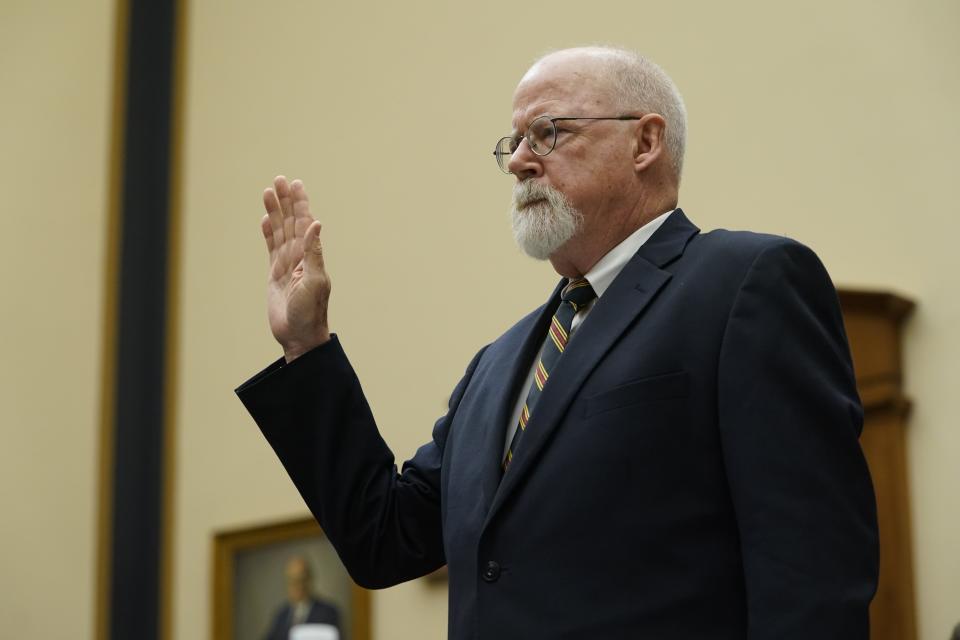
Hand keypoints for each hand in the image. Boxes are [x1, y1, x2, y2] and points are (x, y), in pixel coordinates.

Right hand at [260, 176, 330, 361]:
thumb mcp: (314, 281)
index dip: (300, 203)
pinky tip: (266, 219)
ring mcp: (287, 265)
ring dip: (275, 212)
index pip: (305, 223)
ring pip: (279, 232)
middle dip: (285, 201)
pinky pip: (271, 248)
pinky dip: (268, 234)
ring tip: (268, 192)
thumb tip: (317, 223)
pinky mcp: (275, 274)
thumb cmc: (310, 312)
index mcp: (311, 256)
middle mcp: (300, 257)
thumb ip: (314, 252)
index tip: (295, 184)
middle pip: (290, 222)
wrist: (299, 336)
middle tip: (279, 179)